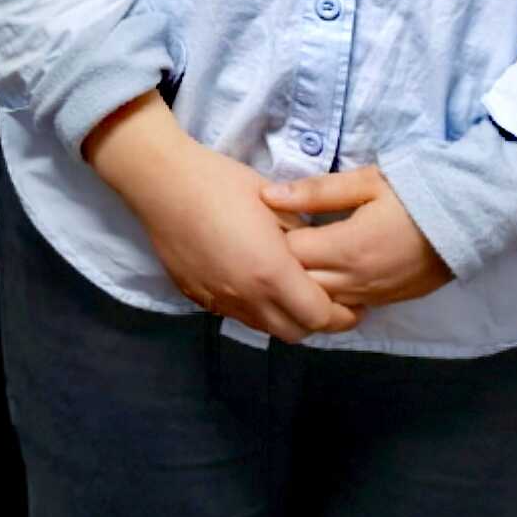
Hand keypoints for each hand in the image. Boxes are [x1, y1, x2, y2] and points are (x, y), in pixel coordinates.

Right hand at [84, 101, 356, 340]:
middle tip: (325, 300)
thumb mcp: (278, 205)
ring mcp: (218, 301)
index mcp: (272, 274)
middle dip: (316, 323)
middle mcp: (246, 297)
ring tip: (288, 290)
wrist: (164, 182)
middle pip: (295, 333)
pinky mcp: (197, 297)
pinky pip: (234, 313)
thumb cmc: (223, 184)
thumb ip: (305, 240)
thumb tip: (320, 257)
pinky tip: (250, 279)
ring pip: (263, 327)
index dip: (341, 314)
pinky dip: (252, 307)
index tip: (352, 302)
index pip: (319, 316)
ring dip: (282, 316)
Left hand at [262, 163, 454, 310]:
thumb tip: (268, 196)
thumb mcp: (367, 182)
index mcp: (347, 248)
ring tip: (296, 261)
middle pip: (298, 287)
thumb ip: (317, 192)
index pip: (288, 256)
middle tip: (274, 244)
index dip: (271, 241)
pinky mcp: (385, 302)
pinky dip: (327, 296)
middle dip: (281, 268)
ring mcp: (371, 295)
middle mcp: (355, 280)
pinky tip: (322, 276)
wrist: (471, 217)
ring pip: (319, 304)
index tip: (266, 224)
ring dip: (302, 286)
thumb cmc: (417, 191)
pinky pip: (343, 308)